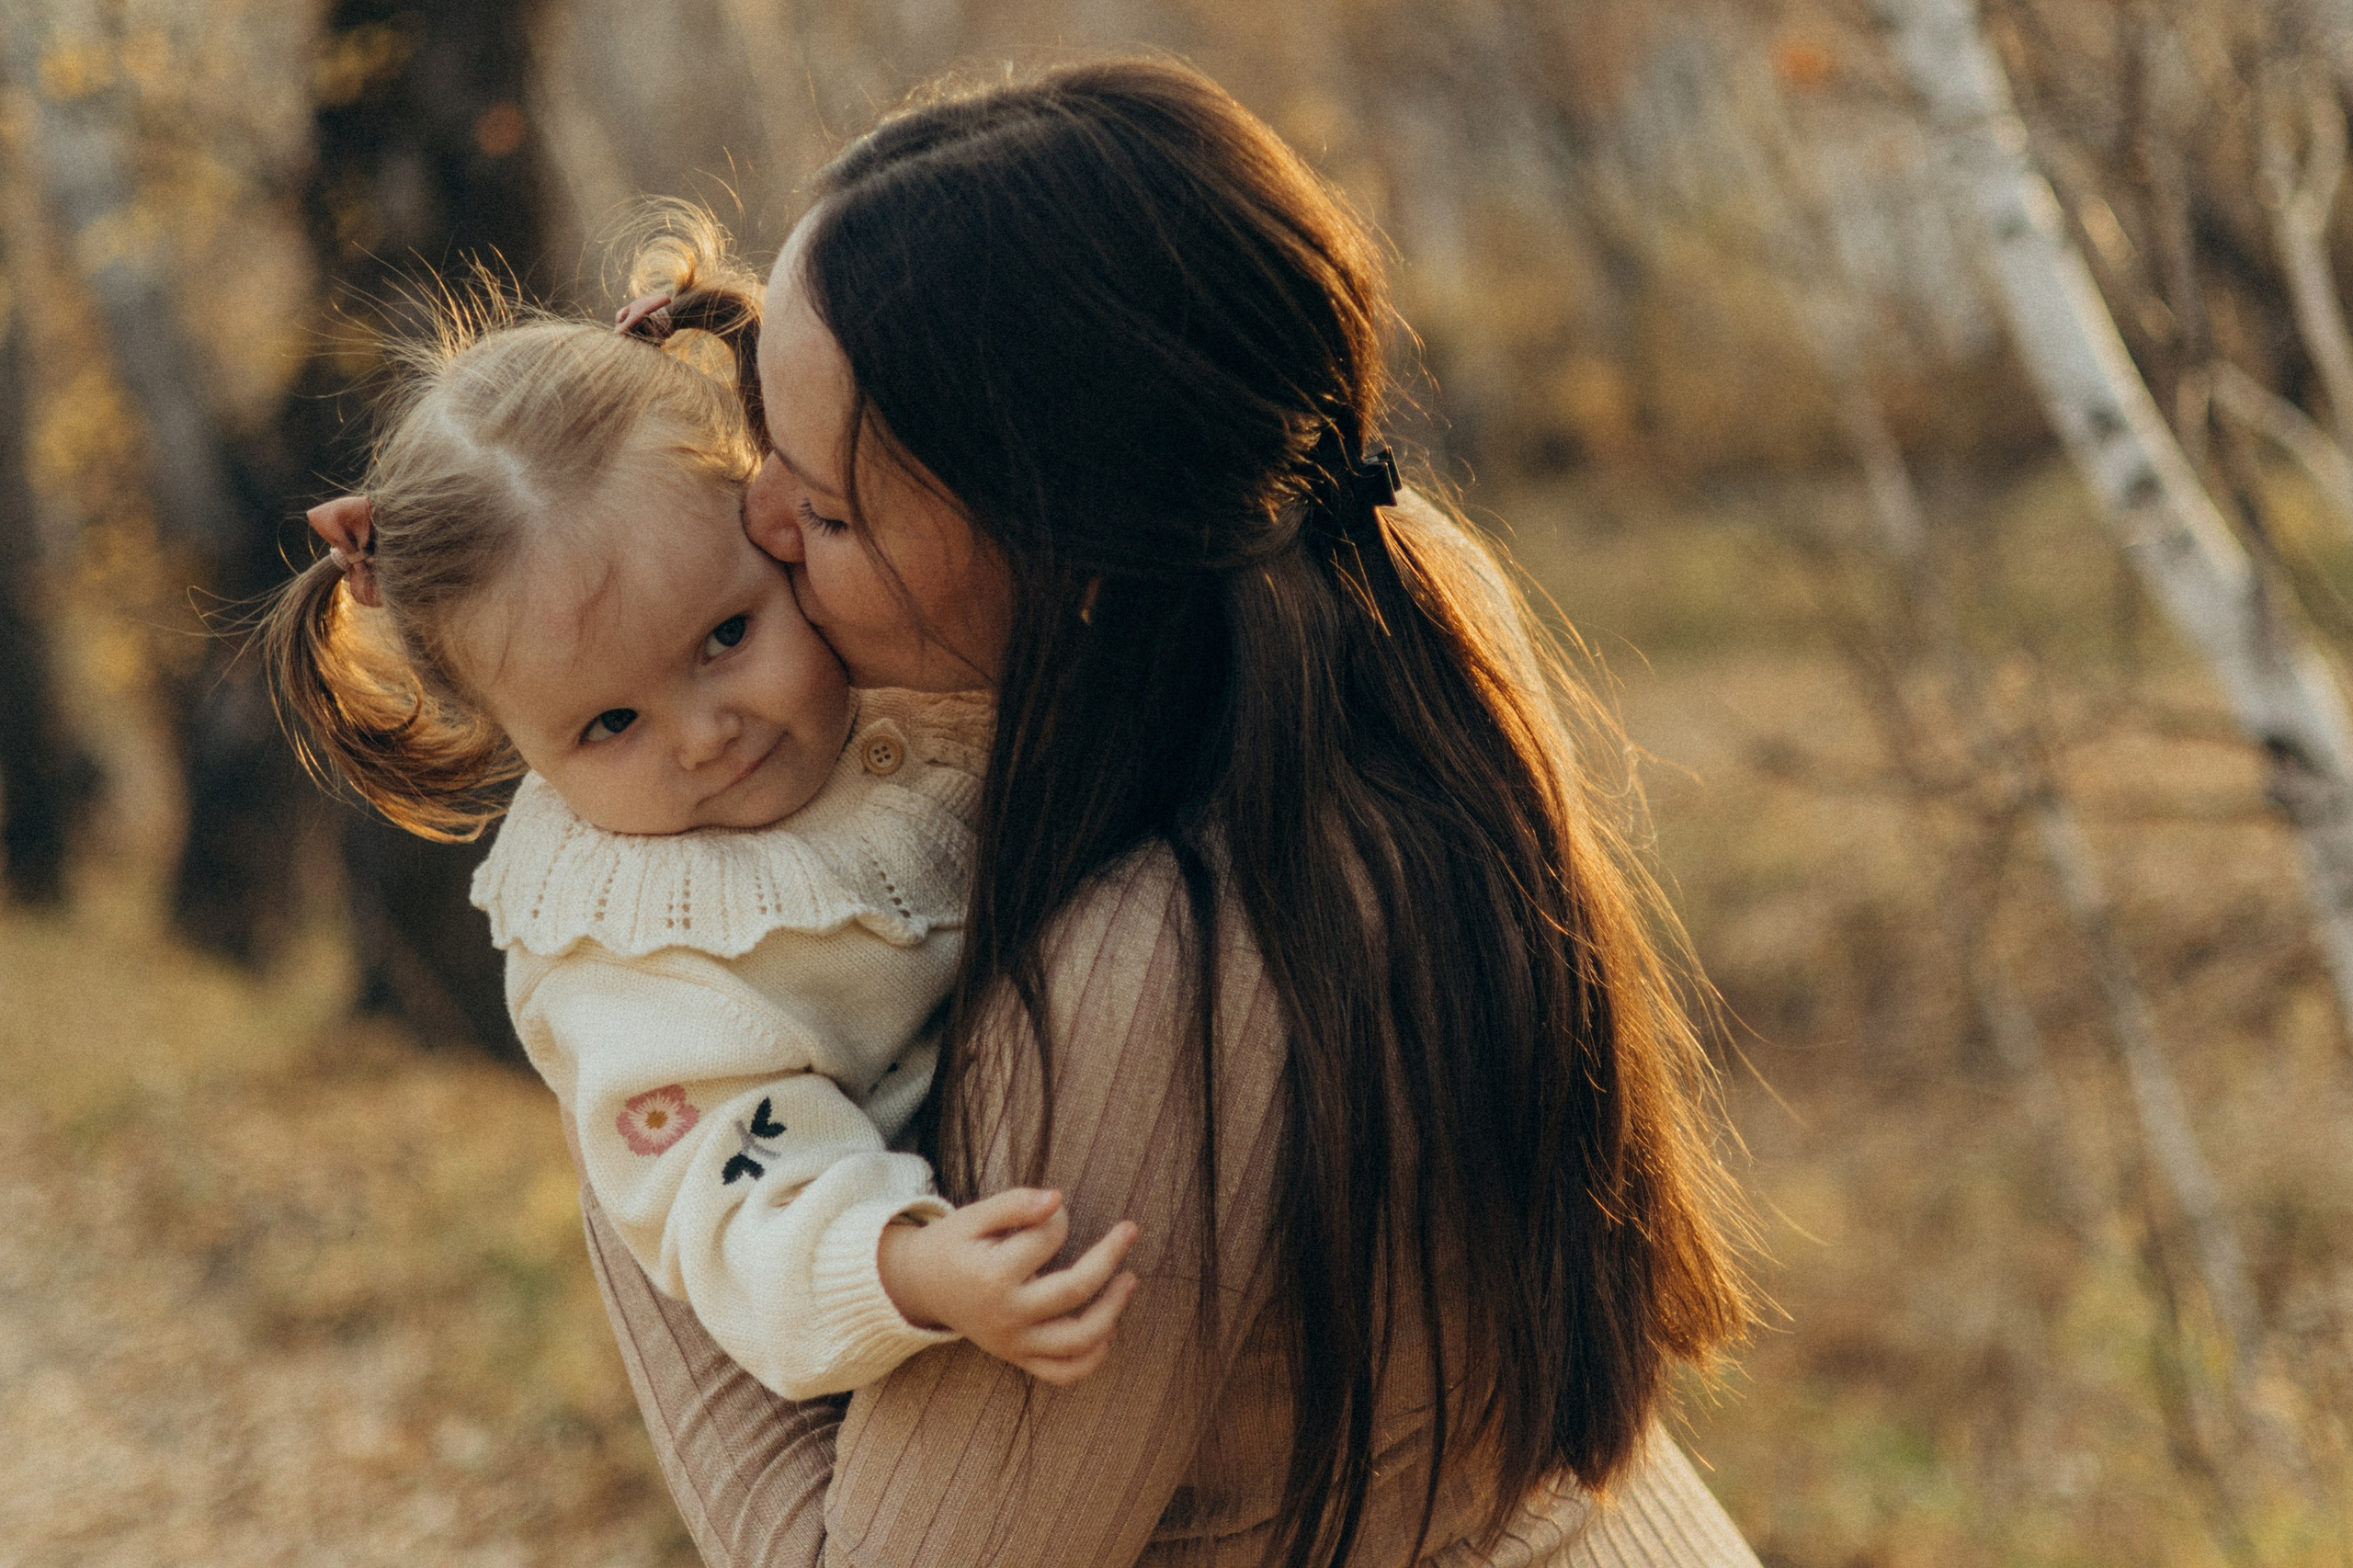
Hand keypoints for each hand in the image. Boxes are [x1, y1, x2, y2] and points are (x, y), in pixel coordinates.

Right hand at [877, 1189, 1139, 1385]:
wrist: (921, 1287)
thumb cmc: (953, 1245)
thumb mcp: (973, 1216)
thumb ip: (1014, 1204)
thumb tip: (1057, 1198)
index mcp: (992, 1274)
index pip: (1047, 1240)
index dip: (1059, 1217)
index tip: (1055, 1208)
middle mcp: (1005, 1315)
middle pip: (1073, 1292)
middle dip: (1109, 1258)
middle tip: (1130, 1230)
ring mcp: (1013, 1342)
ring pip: (1077, 1341)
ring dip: (1112, 1311)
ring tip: (1129, 1281)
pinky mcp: (1018, 1358)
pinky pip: (1062, 1373)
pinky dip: (1091, 1359)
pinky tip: (1108, 1331)